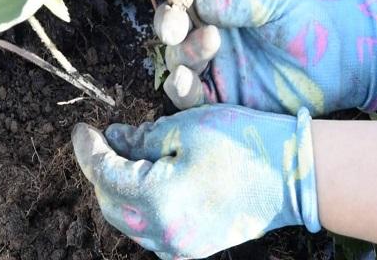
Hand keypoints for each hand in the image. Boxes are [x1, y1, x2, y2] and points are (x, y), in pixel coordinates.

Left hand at [72, 104, 319, 258]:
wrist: (295, 174)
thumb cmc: (244, 142)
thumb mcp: (186, 128)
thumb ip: (141, 137)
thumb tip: (113, 137)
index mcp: (158, 200)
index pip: (104, 174)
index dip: (88, 149)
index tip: (81, 129)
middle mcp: (165, 233)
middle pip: (110, 202)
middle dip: (100, 171)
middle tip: (102, 142)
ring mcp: (181, 247)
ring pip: (128, 220)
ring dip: (118, 190)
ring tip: (124, 158)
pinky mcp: (194, 248)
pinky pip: (151, 232)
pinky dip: (140, 207)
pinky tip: (147, 182)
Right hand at [136, 0, 376, 115]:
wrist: (345, 55)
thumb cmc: (312, 12)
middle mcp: (211, 22)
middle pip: (172, 19)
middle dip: (168, 20)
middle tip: (178, 23)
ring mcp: (214, 58)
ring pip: (177, 56)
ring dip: (182, 50)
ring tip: (211, 43)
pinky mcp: (221, 92)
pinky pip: (190, 93)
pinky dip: (182, 88)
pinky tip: (187, 81)